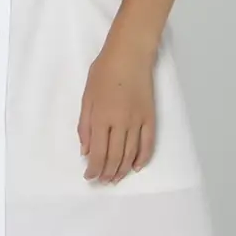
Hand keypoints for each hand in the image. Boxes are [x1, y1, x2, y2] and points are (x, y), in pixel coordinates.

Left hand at [78, 40, 156, 183]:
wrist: (130, 54)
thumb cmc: (104, 71)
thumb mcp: (87, 95)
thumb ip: (84, 124)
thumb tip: (85, 150)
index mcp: (101, 117)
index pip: (97, 152)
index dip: (93, 169)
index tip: (89, 176)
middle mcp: (120, 123)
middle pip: (114, 157)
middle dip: (107, 173)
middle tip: (102, 181)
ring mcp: (137, 121)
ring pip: (130, 154)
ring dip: (122, 170)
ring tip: (115, 178)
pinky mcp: (150, 117)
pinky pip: (148, 144)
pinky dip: (142, 158)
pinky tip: (135, 167)